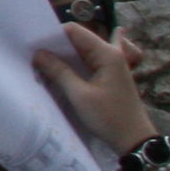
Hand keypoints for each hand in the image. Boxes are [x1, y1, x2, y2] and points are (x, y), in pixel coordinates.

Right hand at [34, 23, 157, 151]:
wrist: (135, 139)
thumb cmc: (108, 117)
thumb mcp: (80, 95)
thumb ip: (59, 71)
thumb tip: (38, 53)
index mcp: (106, 53)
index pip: (74, 31)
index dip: (53, 35)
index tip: (34, 47)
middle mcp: (111, 54)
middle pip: (78, 39)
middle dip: (56, 46)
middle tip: (35, 56)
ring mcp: (112, 65)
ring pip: (83, 51)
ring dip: (64, 55)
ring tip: (45, 61)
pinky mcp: (110, 76)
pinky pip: (90, 61)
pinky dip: (80, 59)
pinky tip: (85, 47)